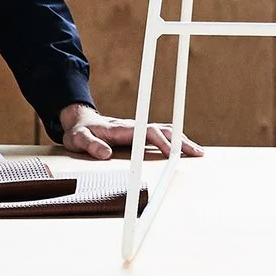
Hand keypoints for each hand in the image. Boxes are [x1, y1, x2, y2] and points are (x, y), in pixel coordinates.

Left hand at [55, 103, 202, 160]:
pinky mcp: (139, 134)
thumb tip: (105, 154)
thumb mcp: (78, 139)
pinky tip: (182, 149)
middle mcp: (135, 126)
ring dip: (181, 140)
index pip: (149, 132)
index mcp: (123, 128)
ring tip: (197, 152)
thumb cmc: (79, 132)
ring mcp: (138, 129)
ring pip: (165, 131)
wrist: (79, 122)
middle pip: (164, 130)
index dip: (162, 142)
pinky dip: (175, 140)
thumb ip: (91, 145)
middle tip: (197, 153)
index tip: (172, 153)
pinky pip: (161, 135)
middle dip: (181, 141)